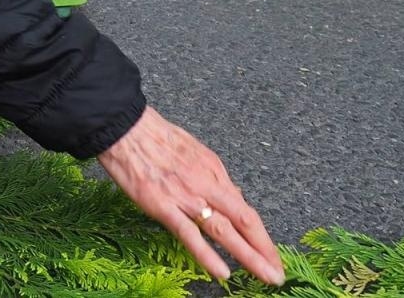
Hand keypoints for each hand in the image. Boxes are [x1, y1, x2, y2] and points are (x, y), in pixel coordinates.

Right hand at [97, 106, 285, 286]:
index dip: (261, 234)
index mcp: (214, 169)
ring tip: (266, 276)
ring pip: (223, 230)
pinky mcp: (162, 206)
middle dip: (264, 250)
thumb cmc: (154, 135)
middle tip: (278, 274)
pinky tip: (222, 272)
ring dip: (248, 256)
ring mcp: (185, 197)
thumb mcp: (193, 149)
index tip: (272, 255)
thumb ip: (212, 175)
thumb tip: (231, 195)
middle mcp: (206, 184)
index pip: (244, 208)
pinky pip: (188, 234)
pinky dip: (207, 254)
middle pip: (244, 221)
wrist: (125, 128)